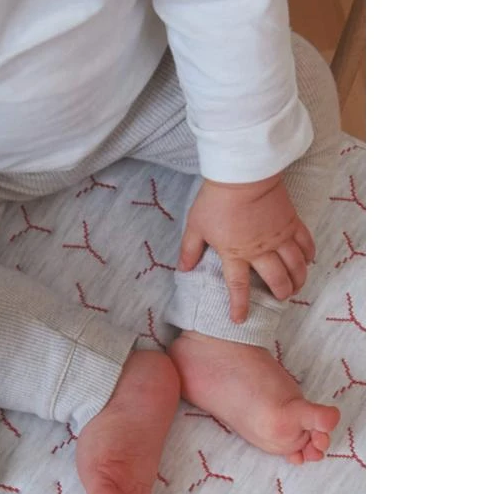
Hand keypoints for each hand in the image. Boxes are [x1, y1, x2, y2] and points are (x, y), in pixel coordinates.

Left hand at [178, 175, 314, 322]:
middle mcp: (260, 250)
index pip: (237, 286)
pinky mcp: (292, 222)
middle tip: (281, 298)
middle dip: (280, 292)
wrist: (243, 174)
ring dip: (298, 279)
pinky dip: (309, 254)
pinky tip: (309, 261)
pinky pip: (305, 242)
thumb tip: (183, 269)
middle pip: (275, 278)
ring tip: (297, 287)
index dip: (239, 305)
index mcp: (235, 254)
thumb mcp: (195, 226)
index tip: (240, 319)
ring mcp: (279, 237)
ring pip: (295, 265)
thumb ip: (190, 249)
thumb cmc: (216, 200)